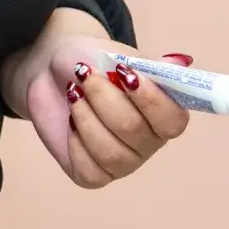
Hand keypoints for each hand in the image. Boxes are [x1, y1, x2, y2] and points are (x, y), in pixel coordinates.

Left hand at [0, 7, 191, 188]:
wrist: (50, 69)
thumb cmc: (91, 62)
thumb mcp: (120, 54)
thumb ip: (150, 65)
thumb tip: (178, 63)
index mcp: (163, 113)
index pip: (173, 120)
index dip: (150, 99)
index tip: (123, 72)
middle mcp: (148, 142)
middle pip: (133, 131)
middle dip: (102, 97)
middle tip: (84, 75)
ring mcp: (123, 162)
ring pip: (111, 153)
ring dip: (85, 116)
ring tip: (73, 94)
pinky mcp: (92, 174)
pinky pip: (90, 170)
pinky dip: (74, 142)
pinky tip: (70, 122)